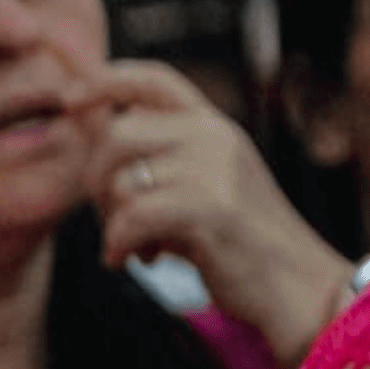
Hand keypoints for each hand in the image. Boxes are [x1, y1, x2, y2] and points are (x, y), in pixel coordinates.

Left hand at [75, 60, 350, 368]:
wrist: (300, 288)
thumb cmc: (241, 246)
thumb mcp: (200, 188)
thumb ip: (156, 162)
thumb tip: (90, 131)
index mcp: (215, 126)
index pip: (155, 80)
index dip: (106, 81)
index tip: (69, 100)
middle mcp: (216, 136)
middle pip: (118, 134)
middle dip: (98, 181)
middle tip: (112, 220)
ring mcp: (216, 169)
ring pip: (121, 180)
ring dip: (112, 221)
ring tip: (136, 247)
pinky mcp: (212, 208)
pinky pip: (132, 217)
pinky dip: (120, 245)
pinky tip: (133, 262)